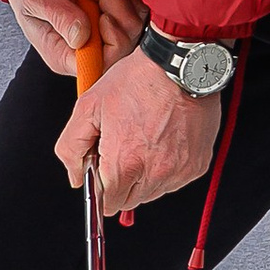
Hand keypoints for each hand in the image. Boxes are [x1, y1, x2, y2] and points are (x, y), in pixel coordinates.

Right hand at [4, 0, 144, 77]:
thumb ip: (59, 16)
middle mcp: (90, 51)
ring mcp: (106, 34)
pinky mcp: (116, 16)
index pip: (105, 64)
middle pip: (127, 39)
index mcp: (67, 57)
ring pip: (135, 18)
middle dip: (113, 2)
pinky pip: (134, 3)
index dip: (114, 40)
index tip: (101, 15)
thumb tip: (81, 37)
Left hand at [57, 46, 222, 210]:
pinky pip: (176, 179)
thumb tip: (76, 176)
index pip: (108, 204)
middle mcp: (155, 173)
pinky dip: (166, 166)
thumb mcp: (89, 106)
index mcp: (125, 163)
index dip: (101, 187)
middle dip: (121, 182)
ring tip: (144, 137)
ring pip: (153, 191)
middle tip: (122, 147)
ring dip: (145, 175)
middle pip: (130, 201)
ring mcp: (180, 171)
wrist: (180, 65)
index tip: (102, 170)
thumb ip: (71, 148)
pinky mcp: (197, 165)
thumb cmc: (137, 79)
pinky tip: (163, 138)